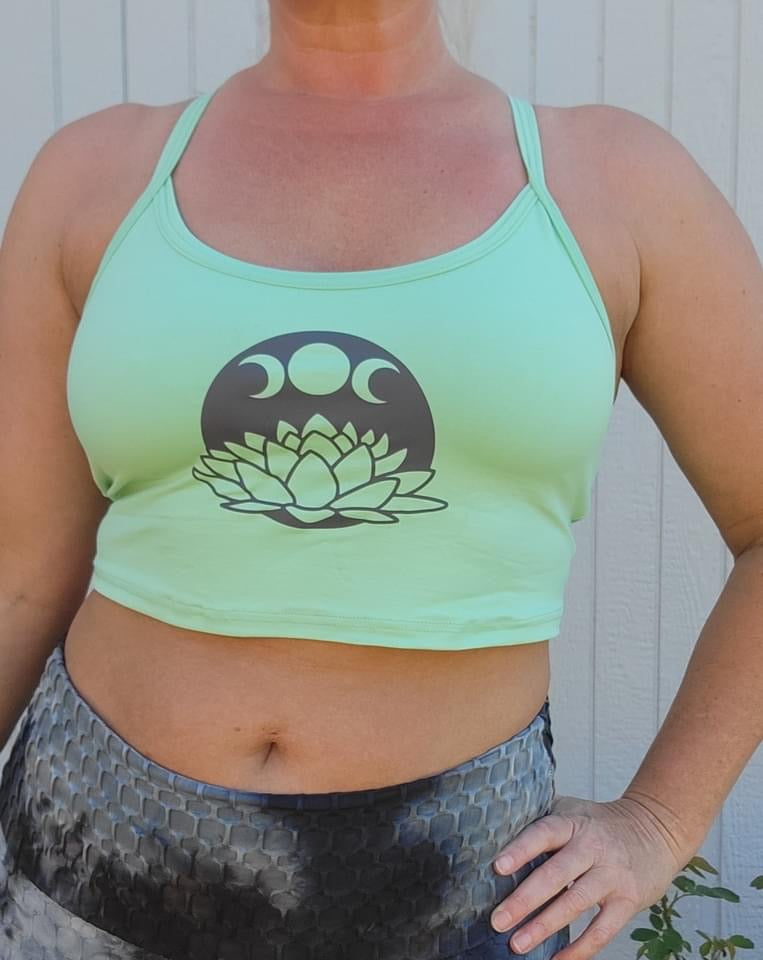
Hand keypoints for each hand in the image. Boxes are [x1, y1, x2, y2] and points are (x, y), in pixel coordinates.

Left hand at [489, 793, 692, 958]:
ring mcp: (612, 874)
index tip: (497, 867)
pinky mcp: (628, 899)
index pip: (544, 833)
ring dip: (544, 926)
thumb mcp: (572, 810)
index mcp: (573, 822)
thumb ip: (542, 821)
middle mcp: (592, 847)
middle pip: (556, 874)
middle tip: (498, 920)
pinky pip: (602, 929)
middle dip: (525, 899)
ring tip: (517, 944)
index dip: (520, 849)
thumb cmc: (600, 823)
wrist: (655, 828)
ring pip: (575, 903)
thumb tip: (495, 831)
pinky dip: (580, 949)